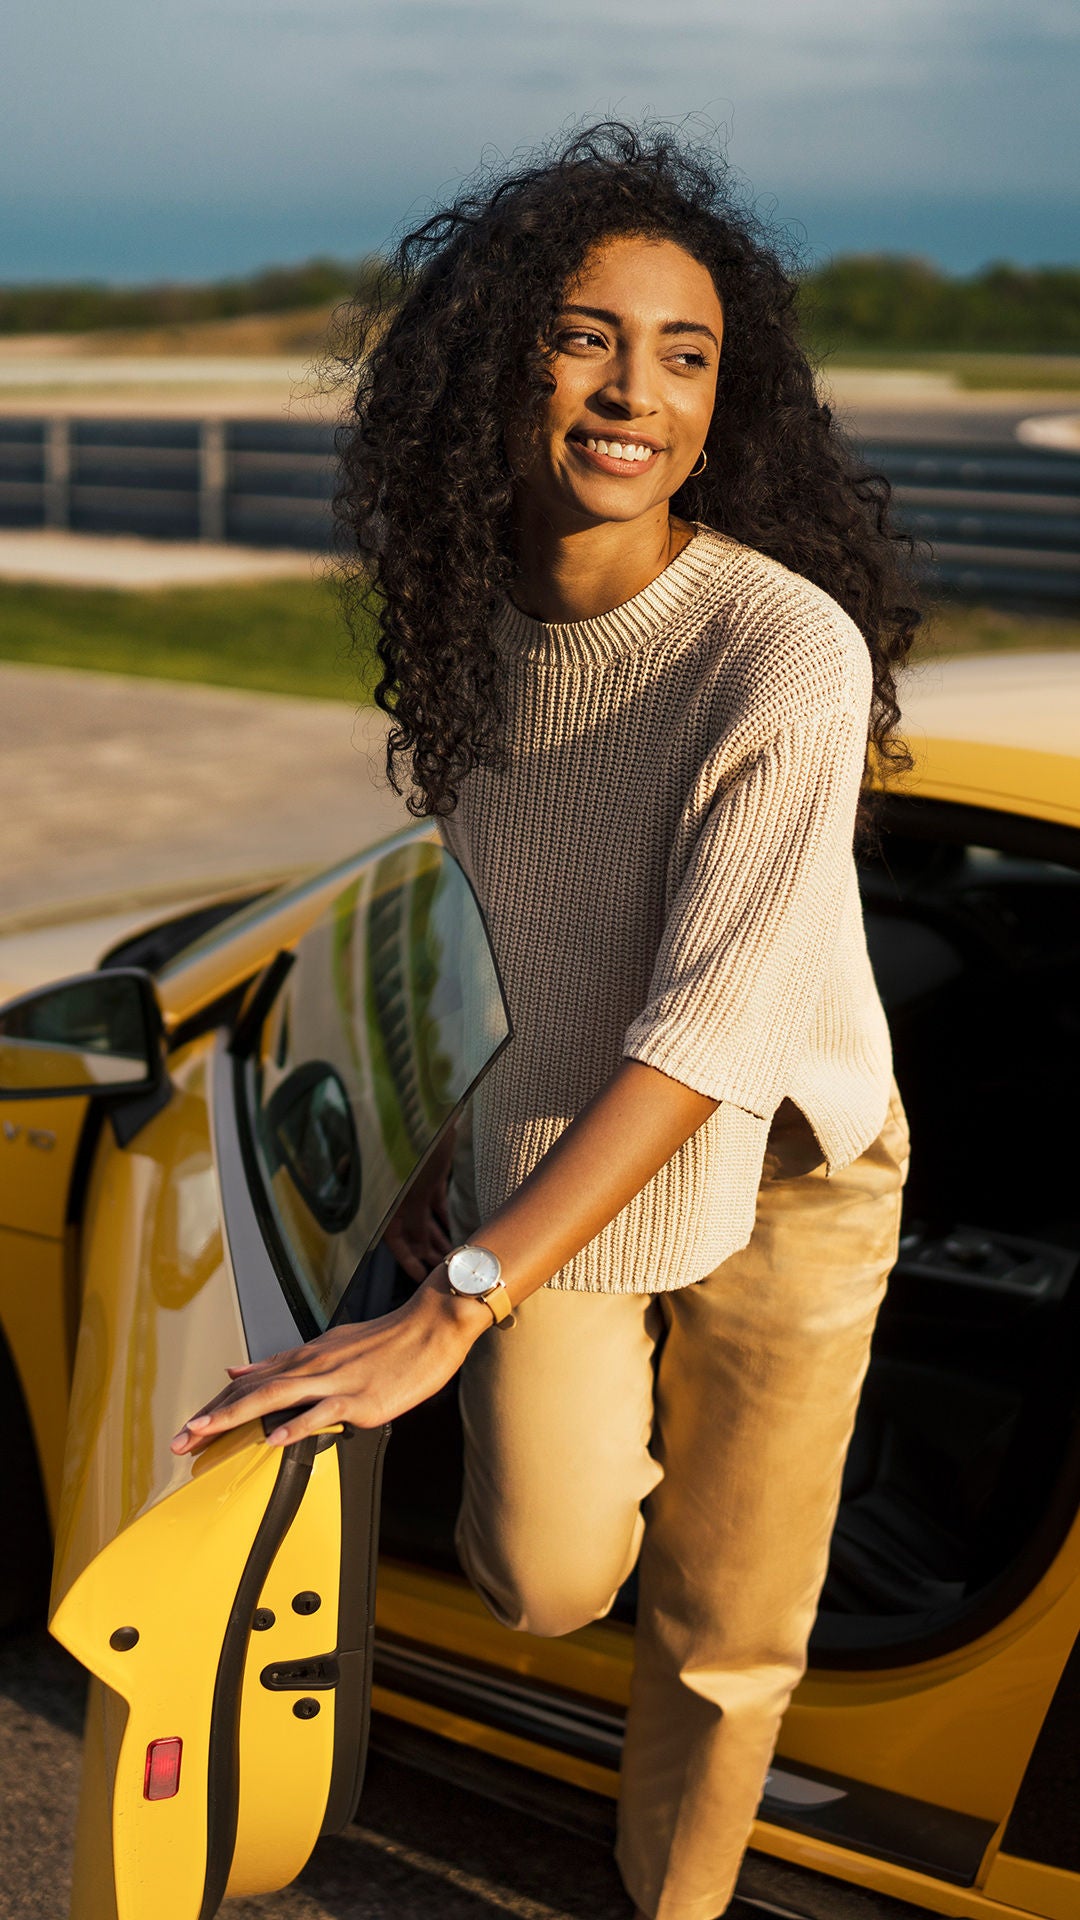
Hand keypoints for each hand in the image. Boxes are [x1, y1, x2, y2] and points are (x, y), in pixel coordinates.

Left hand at [169, 1273, 486, 1456]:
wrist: (430, 1326)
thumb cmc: (386, 1340)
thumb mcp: (328, 1344)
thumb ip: (282, 1361)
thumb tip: (237, 1370)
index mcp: (305, 1358)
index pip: (248, 1384)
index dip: (215, 1406)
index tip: (188, 1427)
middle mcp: (312, 1367)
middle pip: (250, 1393)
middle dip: (210, 1418)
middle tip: (179, 1440)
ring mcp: (334, 1382)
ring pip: (274, 1399)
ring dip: (234, 1418)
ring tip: (204, 1434)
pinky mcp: (359, 1399)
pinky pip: (321, 1414)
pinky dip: (295, 1427)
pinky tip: (273, 1440)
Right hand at [383, 1138, 454, 1280]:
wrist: (431, 1110)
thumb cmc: (417, 1144)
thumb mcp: (413, 1186)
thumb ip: (412, 1219)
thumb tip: (415, 1248)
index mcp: (390, 1199)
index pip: (394, 1238)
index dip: (406, 1260)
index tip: (421, 1277)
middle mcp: (400, 1196)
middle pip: (413, 1233)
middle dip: (428, 1254)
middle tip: (445, 1273)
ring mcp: (416, 1186)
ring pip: (427, 1221)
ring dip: (439, 1239)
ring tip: (454, 1256)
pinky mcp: (432, 1175)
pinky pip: (438, 1204)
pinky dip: (445, 1219)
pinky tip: (457, 1231)